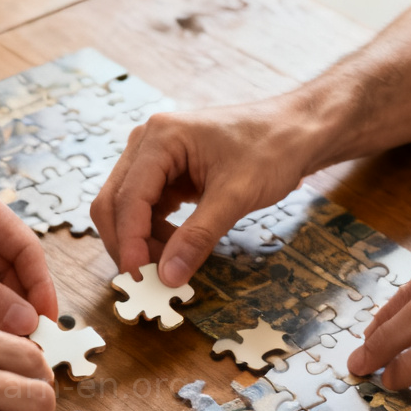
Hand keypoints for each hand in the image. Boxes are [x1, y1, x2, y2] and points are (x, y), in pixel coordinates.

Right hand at [91, 100, 314, 285]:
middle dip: (127, 245)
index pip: (127, 199)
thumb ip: (198, 236)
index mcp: (161, 138)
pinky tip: (176, 248)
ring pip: (125, 211)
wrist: (297, 131)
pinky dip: (154, 235)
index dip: (130, 242)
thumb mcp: (236, 195)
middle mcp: (147, 144)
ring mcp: (153, 158)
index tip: (141, 278)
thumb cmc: (272, 149)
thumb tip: (168, 276)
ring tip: (172, 264)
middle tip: (149, 280)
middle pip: (113, 204)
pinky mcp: (164, 173)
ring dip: (141, 243)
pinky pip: (145, 210)